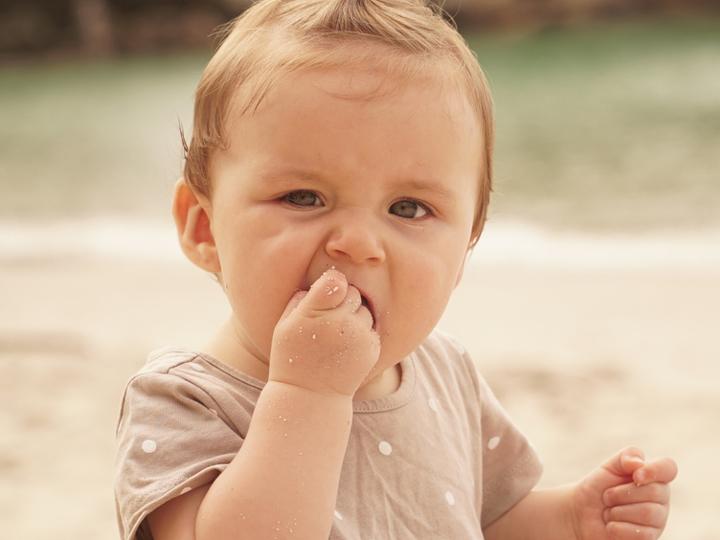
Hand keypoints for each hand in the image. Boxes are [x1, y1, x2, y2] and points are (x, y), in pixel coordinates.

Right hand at [268, 268, 380, 396]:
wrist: (310, 396)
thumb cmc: (293, 357)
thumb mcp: (284, 325)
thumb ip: (302, 298)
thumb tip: (324, 281)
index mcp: (313, 313)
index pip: (335, 280)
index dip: (332, 283)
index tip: (327, 293)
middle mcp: (338, 323)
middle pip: (353, 293)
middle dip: (344, 301)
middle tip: (330, 320)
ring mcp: (358, 336)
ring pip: (365, 310)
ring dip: (355, 318)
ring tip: (337, 337)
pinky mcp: (372, 349)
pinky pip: (371, 328)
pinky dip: (362, 334)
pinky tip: (346, 349)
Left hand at [572, 447, 676, 539]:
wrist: (582, 513)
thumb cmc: (599, 487)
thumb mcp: (609, 466)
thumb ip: (626, 457)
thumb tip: (640, 463)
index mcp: (654, 477)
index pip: (669, 468)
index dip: (655, 470)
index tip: (635, 475)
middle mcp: (661, 499)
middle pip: (656, 492)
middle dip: (622, 493)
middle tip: (607, 496)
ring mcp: (657, 521)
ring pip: (649, 513)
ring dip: (618, 511)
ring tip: (608, 511)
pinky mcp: (649, 538)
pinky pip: (642, 535)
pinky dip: (618, 528)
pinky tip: (610, 526)